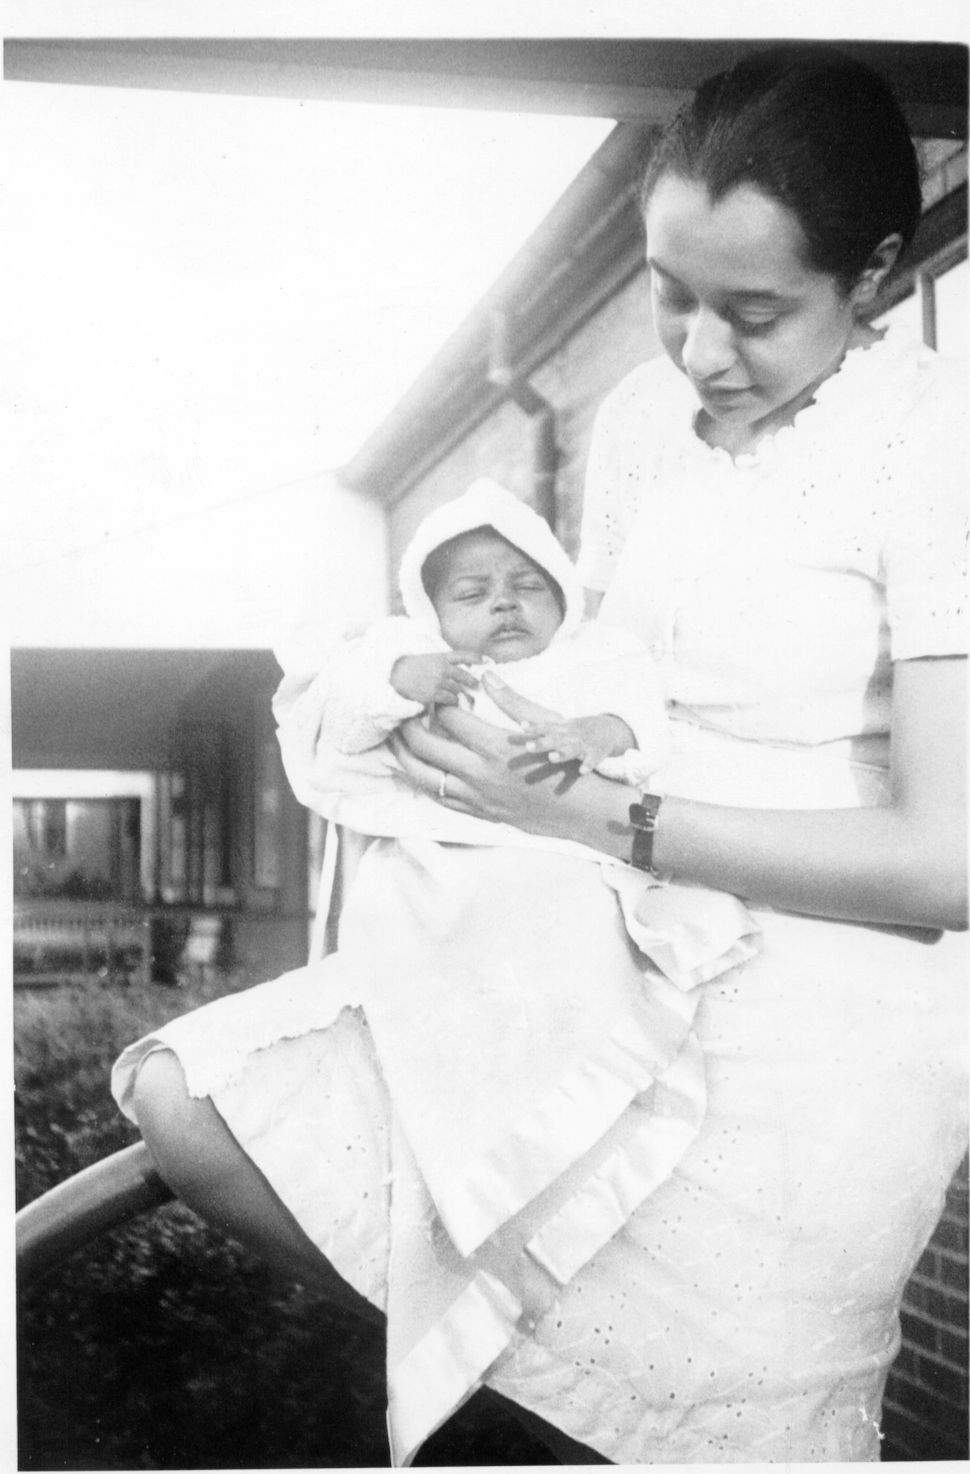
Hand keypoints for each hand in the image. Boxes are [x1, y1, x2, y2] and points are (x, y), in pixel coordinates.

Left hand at [387, 670, 624, 844]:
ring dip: (406, 758)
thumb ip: (510, 700)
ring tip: (396, 743)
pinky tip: (420, 770)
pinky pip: (440, 798)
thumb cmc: (565, 763)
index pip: (449, 717)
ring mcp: (477, 797)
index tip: (433, 694)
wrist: (578, 810)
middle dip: (408, 728)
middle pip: (426, 748)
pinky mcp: (479, 812)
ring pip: (425, 778)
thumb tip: (486, 675)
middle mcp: (480, 774)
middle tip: (402, 714)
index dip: (437, 702)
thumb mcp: (544, 725)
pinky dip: (425, 781)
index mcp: (496, 747)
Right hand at [390, 651, 479, 706]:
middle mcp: (442, 668)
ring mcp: (438, 681)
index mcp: (441, 657)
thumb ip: (444, 663)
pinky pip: (450, 700)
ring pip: (458, 690)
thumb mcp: (428, 659)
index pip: (463, 655)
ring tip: (465, 698)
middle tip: (477, 686)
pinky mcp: (433, 694)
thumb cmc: (411, 669)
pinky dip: (453, 702)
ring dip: (461, 694)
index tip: (488, 661)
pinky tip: (451, 703)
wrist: (394, 676)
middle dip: (473, 682)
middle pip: (465, 676)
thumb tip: (462, 671)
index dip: (477, 658)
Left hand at [510, 712, 635, 774]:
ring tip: (552, 758)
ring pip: (572, 748)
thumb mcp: (553, 725)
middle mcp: (569, 734)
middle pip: (554, 738)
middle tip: (528, 747)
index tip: (521, 726)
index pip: (543, 726)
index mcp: (557, 729)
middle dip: (542, 743)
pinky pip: (592, 760)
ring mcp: (583, 744)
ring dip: (563, 753)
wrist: (607, 730)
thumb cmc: (570, 731)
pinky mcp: (596, 754)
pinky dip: (588, 765)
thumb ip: (528, 720)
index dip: (533, 727)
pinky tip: (582, 772)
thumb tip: (500, 701)